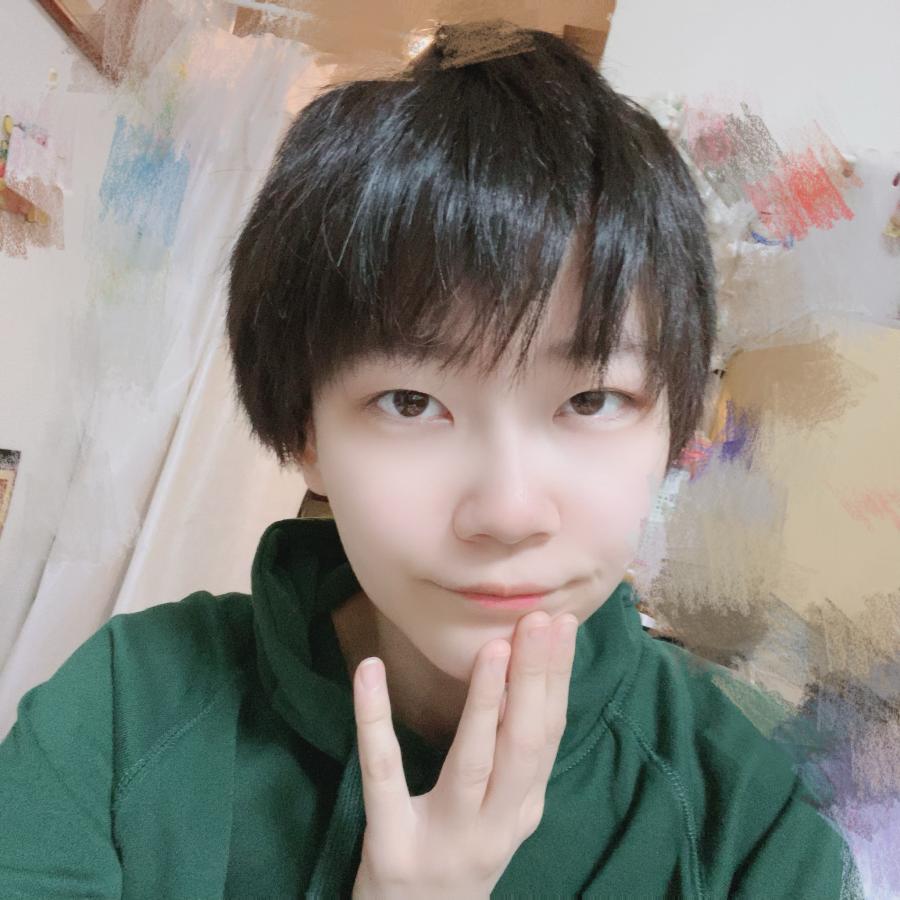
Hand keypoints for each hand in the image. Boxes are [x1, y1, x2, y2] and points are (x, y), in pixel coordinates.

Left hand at [350, 609, 578, 898]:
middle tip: (537, 620)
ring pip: (472, 762)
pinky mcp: (391, 845)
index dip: (558, 678)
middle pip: (524, 746)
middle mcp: (495, 828)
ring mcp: (445, 839)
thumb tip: (525, 675)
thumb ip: (513, 758)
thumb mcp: (500, 814)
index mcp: (522, 811)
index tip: (562, 623)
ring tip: (492, 648)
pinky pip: (383, 773)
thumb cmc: (462, 855)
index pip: (549, 736)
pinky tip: (369, 672)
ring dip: (485, 702)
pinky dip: (375, 719)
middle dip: (535, 679)